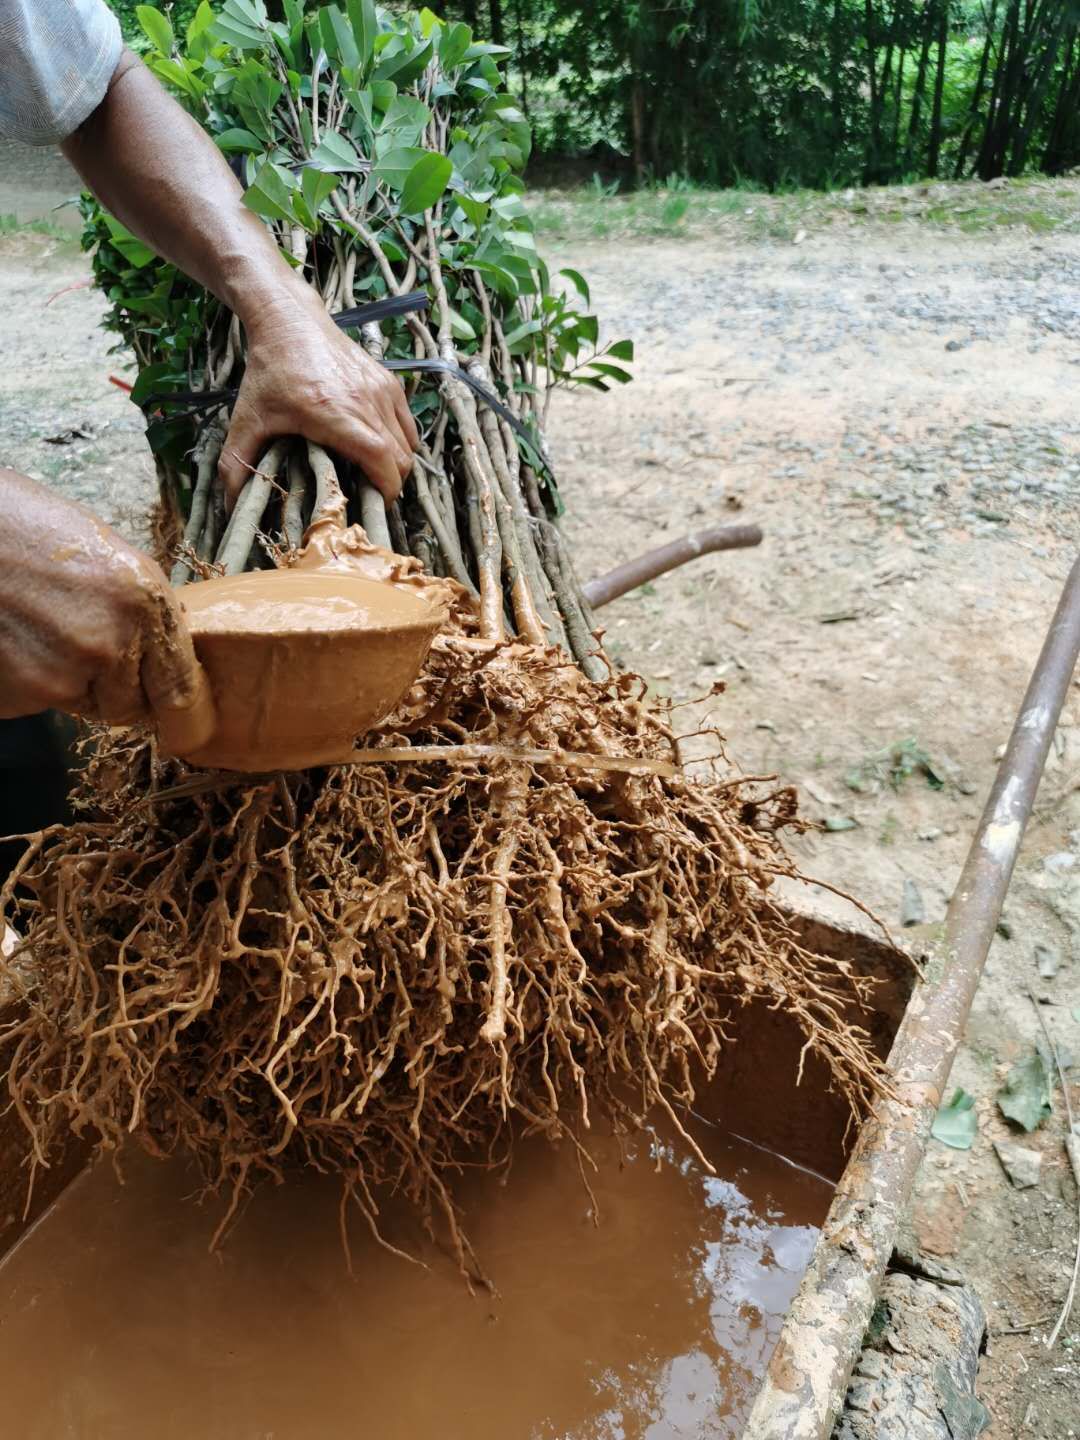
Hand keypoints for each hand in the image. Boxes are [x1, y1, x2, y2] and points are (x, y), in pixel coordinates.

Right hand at [0, 470, 212, 749]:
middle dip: (118, 689)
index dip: (183, 713)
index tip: (185, 726)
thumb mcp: (109, 555)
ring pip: (86, 706)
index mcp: (145, 604)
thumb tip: (168, 646)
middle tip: (84, 648)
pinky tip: (14, 640)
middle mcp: (111, 645)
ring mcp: (62, 675)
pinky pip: (40, 704)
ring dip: (72, 684)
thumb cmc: (26, 527)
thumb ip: (143, 608)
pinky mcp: (21, 694)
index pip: (182, 690)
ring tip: (42, 632)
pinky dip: (30, 682)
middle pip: (132, 707)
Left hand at [218, 286, 418, 508]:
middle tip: (366, 493)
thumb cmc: (270, 370)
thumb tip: (231, 506)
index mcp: (336, 415)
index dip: (384, 492)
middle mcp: (367, 403)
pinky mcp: (389, 383)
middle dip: (390, 484)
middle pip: (402, 460)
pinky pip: (407, 424)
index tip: (370, 507)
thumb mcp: (248, 418)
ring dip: (395, 464)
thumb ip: (237, 463)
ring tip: (370, 471)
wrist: (290, 320)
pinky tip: (375, 444)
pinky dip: (399, 442)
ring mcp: (382, 391)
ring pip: (409, 444)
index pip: (383, 463)